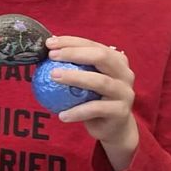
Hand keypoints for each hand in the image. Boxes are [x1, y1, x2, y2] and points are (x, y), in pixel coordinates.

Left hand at [46, 35, 138, 170]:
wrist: (114, 127)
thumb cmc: (94, 98)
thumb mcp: (85, 79)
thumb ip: (72, 66)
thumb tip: (44, 52)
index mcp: (116, 60)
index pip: (92, 45)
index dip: (70, 42)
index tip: (49, 43)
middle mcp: (124, 74)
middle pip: (101, 57)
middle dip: (74, 53)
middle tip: (51, 56)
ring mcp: (125, 93)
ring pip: (100, 81)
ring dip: (74, 77)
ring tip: (52, 77)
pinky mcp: (121, 112)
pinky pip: (96, 109)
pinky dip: (77, 111)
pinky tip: (61, 114)